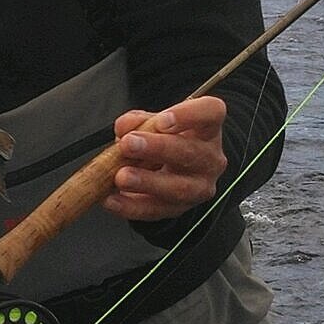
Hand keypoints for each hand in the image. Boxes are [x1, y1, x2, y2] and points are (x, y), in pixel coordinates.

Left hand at [106, 96, 226, 220]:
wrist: (169, 169)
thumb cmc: (165, 139)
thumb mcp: (153, 123)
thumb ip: (138, 120)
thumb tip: (124, 127)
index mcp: (207, 128)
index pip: (211, 113)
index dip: (189, 115)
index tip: (162, 120)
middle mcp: (209, 158)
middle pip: (190, 153)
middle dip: (157, 149)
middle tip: (129, 144)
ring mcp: (198, 187)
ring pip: (178, 188)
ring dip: (147, 182)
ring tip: (121, 177)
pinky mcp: (179, 209)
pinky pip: (156, 210)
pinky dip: (131, 206)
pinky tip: (113, 199)